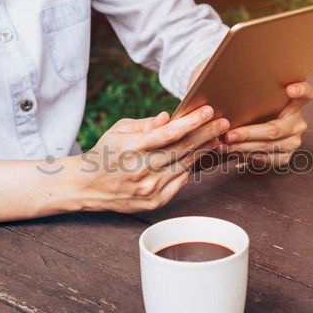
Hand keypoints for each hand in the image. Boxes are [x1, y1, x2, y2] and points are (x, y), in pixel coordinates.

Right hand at [73, 106, 229, 212]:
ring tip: (216, 138)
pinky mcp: (154, 201)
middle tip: (223, 122)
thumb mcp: (119, 131)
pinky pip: (180, 182)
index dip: (192, 122)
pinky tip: (199, 157)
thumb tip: (169, 118)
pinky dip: (190, 168)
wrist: (88, 186)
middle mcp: (142, 169)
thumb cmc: (106, 152)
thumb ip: (145, 124)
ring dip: (204, 150)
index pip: (169, 133)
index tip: (209, 111)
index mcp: (132, 147)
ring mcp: (149, 188)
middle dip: (207, 133)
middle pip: (183, 149)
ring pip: (185, 165)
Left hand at [219, 81, 312, 167]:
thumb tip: (222, 94)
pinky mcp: (286, 157)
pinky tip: (232, 151)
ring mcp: (294, 142)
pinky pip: (265, 158)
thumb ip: (254, 97)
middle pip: (275, 129)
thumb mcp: (260, 103)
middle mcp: (298, 124)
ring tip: (224, 145)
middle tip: (229, 135)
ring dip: (242, 147)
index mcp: (295, 105)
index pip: (307, 94)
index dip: (301, 91)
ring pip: (267, 146)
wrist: (262, 136)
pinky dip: (246, 155)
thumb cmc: (257, 113)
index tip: (290, 89)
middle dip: (248, 134)